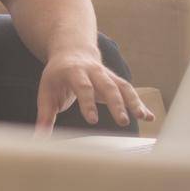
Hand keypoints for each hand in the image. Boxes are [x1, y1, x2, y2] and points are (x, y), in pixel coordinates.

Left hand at [35, 49, 155, 131]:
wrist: (72, 51)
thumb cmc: (57, 76)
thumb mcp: (46, 92)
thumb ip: (45, 115)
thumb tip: (39, 140)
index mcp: (74, 71)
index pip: (82, 87)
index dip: (87, 103)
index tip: (92, 120)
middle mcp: (94, 71)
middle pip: (107, 85)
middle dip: (116, 103)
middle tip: (122, 122)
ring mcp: (107, 74)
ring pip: (123, 86)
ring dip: (134, 101)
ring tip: (144, 117)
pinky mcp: (116, 81)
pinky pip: (129, 91)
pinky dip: (140, 103)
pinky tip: (150, 117)